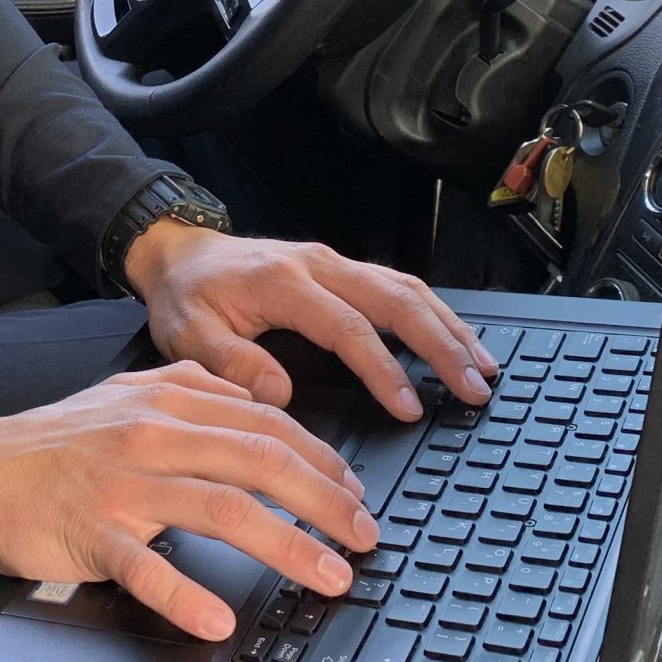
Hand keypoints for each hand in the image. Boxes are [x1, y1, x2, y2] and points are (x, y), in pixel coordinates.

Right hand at [0, 363, 375, 640]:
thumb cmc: (54, 442)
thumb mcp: (126, 394)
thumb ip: (191, 391)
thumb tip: (257, 400)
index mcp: (167, 404)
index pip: (265, 424)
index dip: (321, 459)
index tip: (356, 492)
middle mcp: (152, 438)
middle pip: (259, 461)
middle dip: (325, 499)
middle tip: (365, 536)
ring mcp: (123, 487)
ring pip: (220, 509)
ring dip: (286, 545)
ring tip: (327, 575)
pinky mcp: (93, 533)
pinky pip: (144, 567)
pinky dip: (184, 595)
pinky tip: (218, 620)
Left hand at [123, 222, 497, 422]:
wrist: (178, 253)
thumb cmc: (187, 297)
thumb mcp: (187, 334)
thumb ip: (228, 363)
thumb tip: (278, 394)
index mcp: (283, 282)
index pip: (347, 327)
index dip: (382, 369)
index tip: (409, 408)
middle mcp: (318, 265)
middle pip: (395, 300)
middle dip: (442, 345)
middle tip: (474, 388)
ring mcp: (334, 263)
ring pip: (406, 289)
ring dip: (449, 327)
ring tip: (483, 368)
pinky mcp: (341, 269)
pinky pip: (398, 286)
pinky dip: (434, 313)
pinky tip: (457, 340)